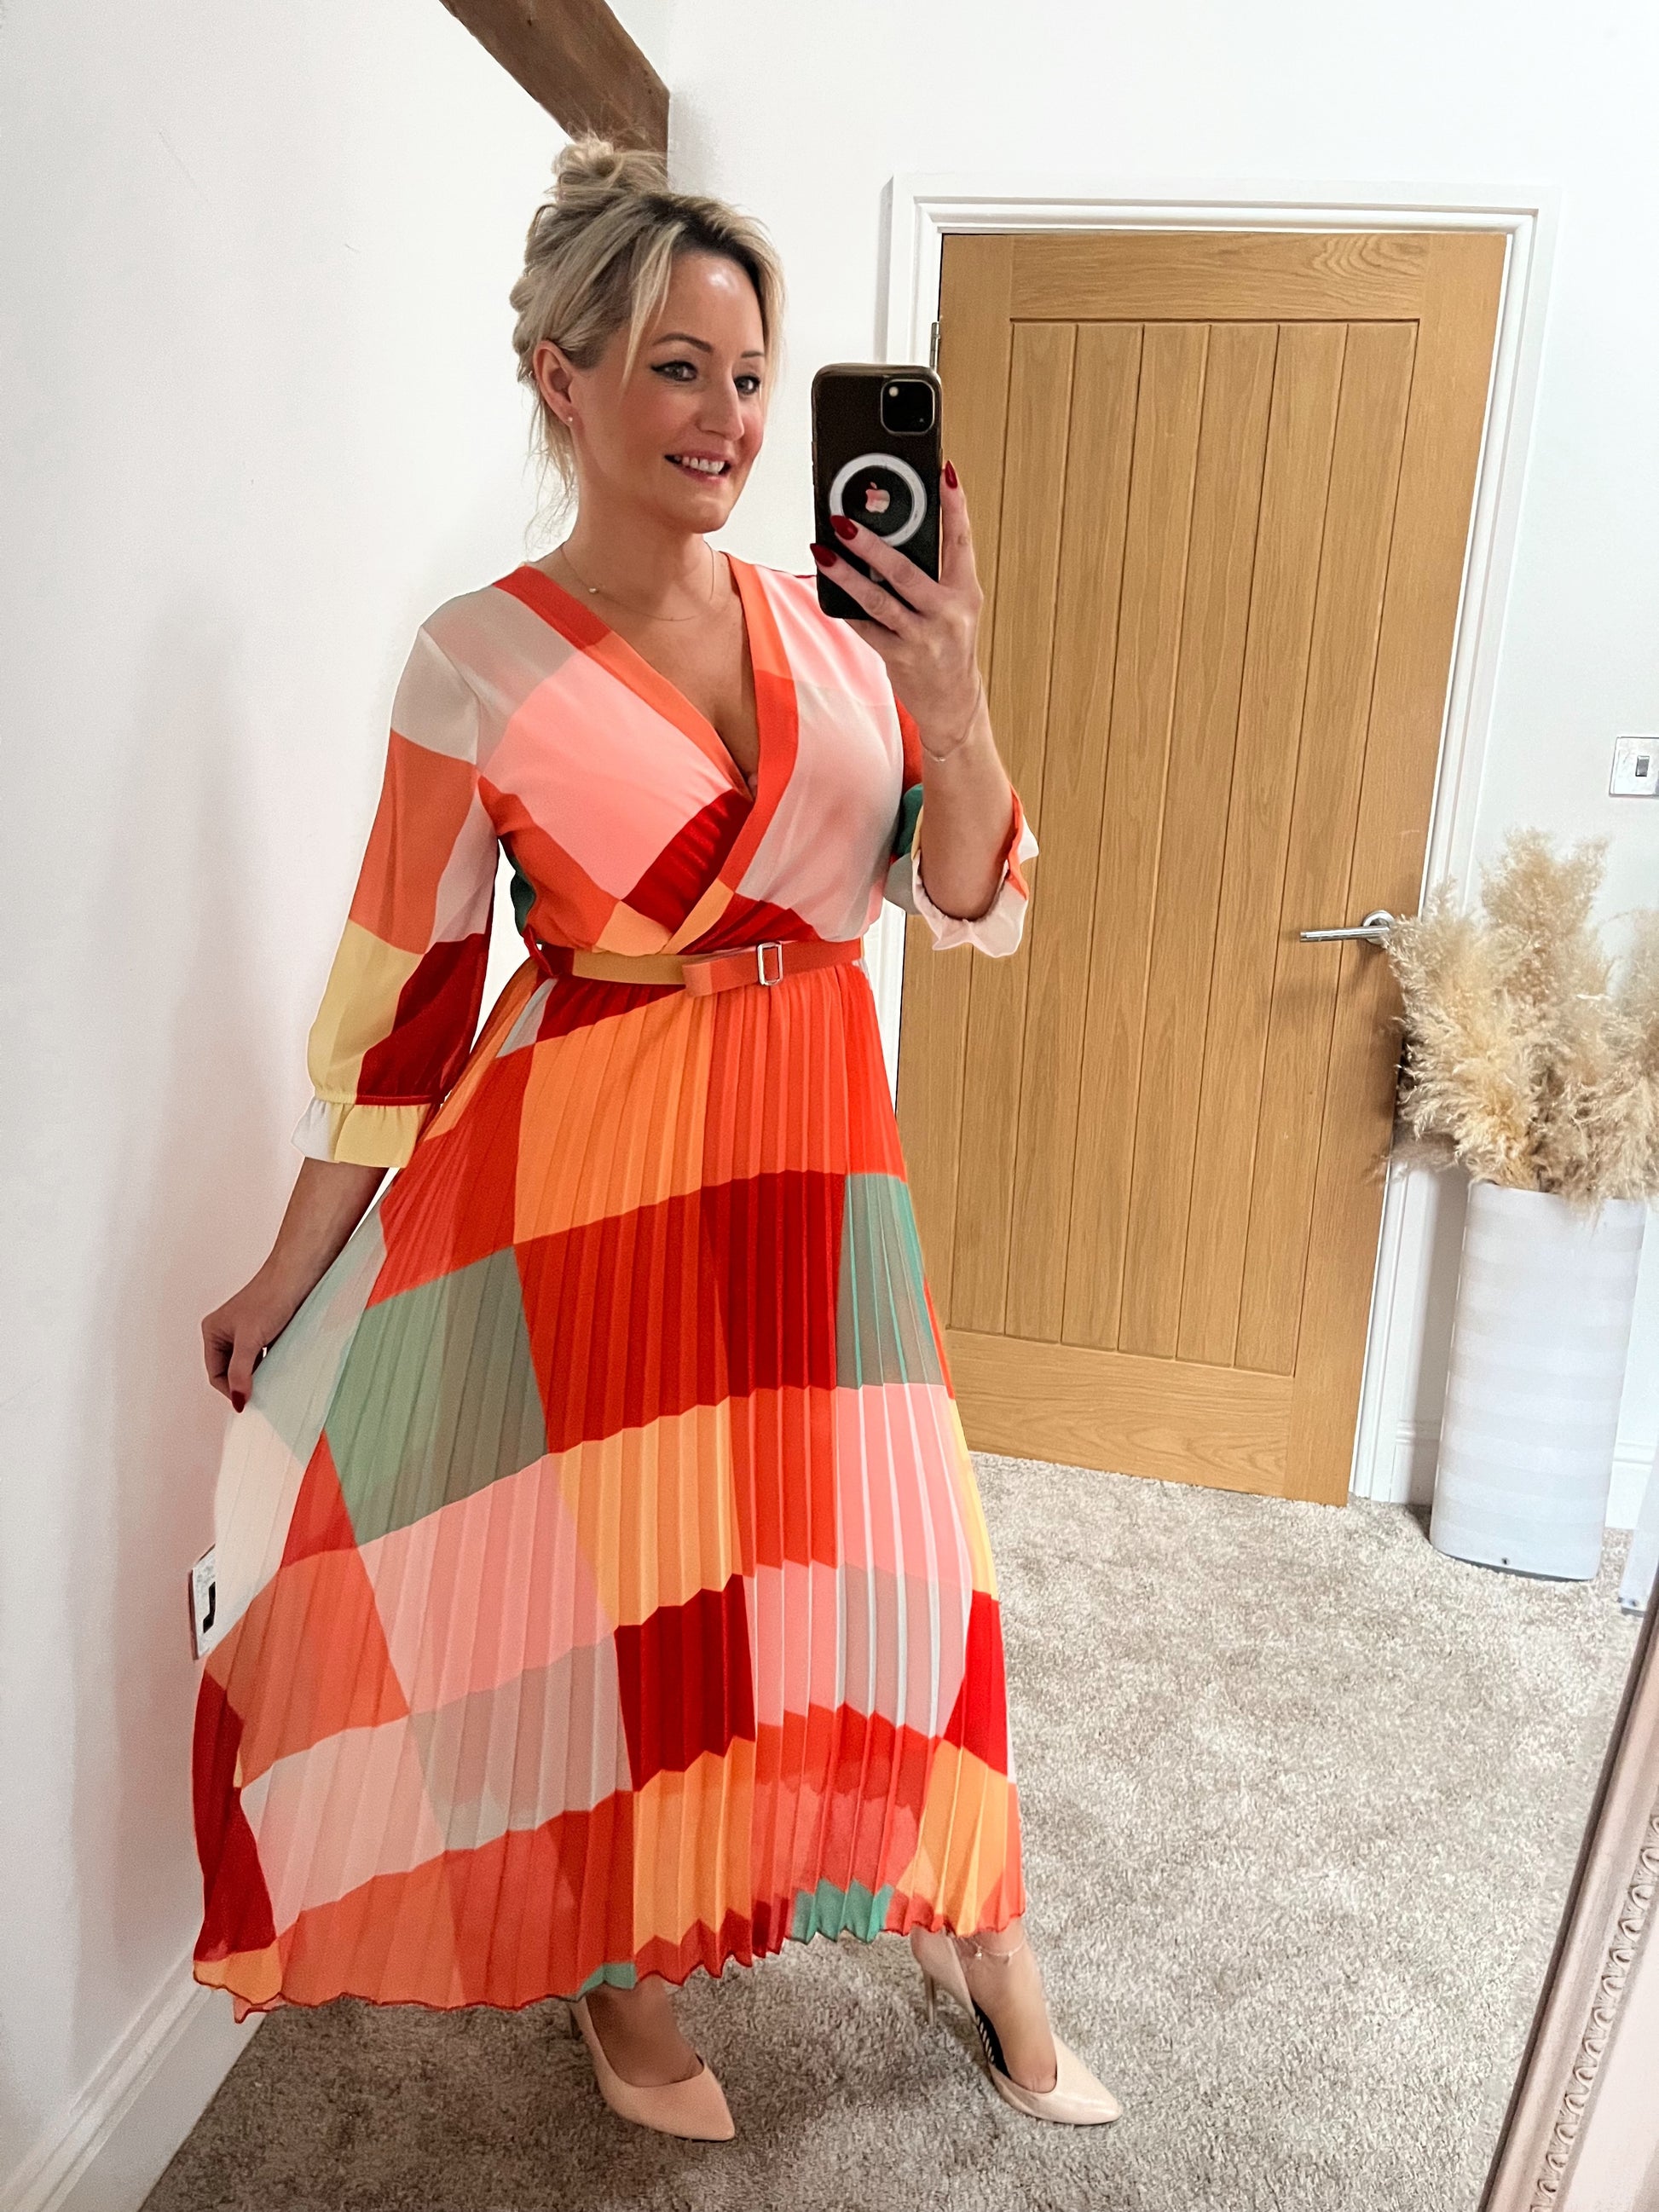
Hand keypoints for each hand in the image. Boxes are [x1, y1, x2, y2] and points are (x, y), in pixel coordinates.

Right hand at [202, 1269, 305, 1411]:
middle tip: (264, 1394)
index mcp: (212, 1332)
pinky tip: (282, 1367)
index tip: (249, 1402)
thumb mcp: (250, 1341)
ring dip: (260, 1374)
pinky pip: (264, 1357)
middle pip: (231, 1371)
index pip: (216, 1374)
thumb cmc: (270, 1297)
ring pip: (249, 1365)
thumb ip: (241, 1372)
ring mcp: (246, 1331)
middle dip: (245, 1383)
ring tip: (274, 1379)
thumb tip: (237, 1400)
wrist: (298, 1274)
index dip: (231, 1389)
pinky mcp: (266, 1331)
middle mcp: (226, 1332)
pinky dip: (271, 1365)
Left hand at [810, 460, 984, 755]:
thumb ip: (932, 575)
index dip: (954, 505)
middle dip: (872, 543)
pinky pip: (865, 628)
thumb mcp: (954, 608)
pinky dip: (845, 609)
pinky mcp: (899, 659)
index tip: (943, 471)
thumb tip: (889, 535)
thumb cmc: (949, 646)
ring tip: (822, 551)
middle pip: (906, 570)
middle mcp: (948, 614)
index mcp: (966, 592)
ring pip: (878, 600)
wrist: (954, 704)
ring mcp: (923, 638)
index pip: (960, 540)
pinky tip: (827, 590)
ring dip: (846, 574)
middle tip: (844, 519)